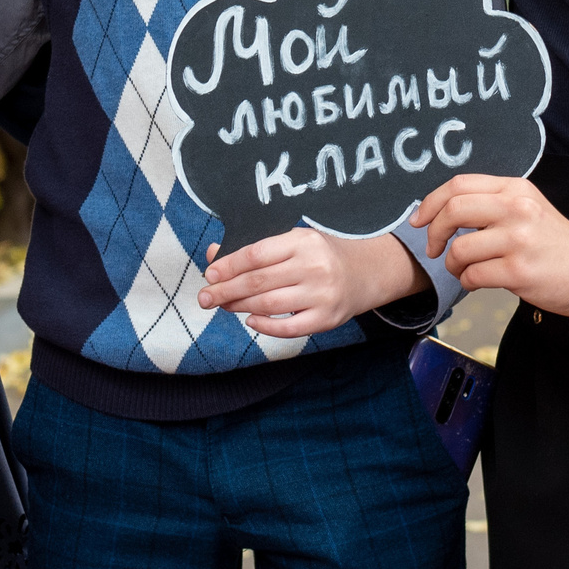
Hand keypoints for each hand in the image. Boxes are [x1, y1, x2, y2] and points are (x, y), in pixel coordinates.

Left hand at [198, 229, 422, 338]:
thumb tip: (213, 255)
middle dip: (225, 290)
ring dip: (239, 306)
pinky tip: (250, 320)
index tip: (209, 274)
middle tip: (204, 297)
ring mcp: (322, 294)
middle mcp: (314, 266)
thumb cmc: (320, 256)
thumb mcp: (293, 242)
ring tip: (223, 305)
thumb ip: (256, 249)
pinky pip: (288, 328)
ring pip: (269, 304)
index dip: (228, 265)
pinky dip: (265, 326)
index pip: (256, 254)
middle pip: (258, 281)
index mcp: (303, 240)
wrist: (364, 273)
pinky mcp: (326, 318)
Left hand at [410, 174, 568, 317]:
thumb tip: (442, 210)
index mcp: (515, 189)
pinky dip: (467, 281)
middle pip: (453, 210)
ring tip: (465, 269)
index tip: (418, 220)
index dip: (430, 203)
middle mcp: (517, 209)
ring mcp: (519, 240)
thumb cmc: (553, 243)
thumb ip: (491, 203)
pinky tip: (478, 281)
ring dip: (452, 264)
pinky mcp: (519, 271)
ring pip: (460, 248)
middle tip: (433, 249)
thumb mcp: (528, 208)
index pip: (459, 185)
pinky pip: (473, 275)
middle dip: (433, 233)